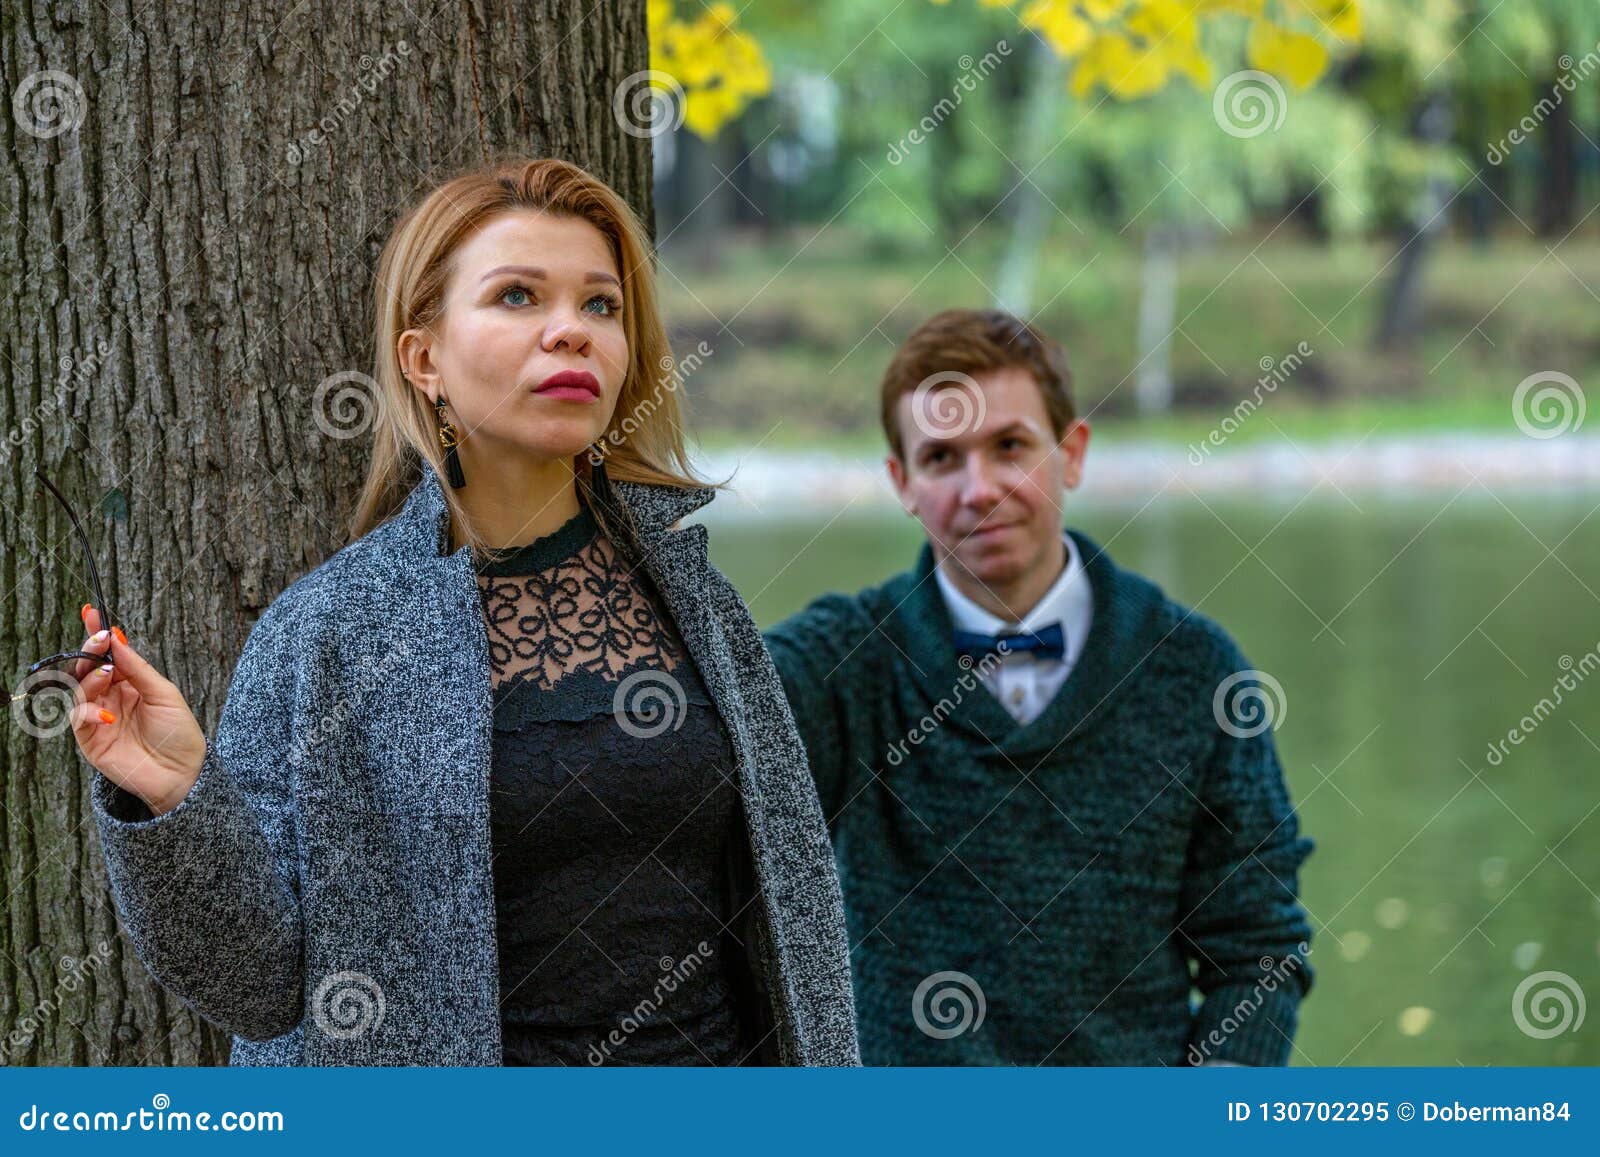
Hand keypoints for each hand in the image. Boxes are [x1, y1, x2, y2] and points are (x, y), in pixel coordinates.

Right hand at [69, 607, 206, 815]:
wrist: (183, 773)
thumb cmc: (179, 733)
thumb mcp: (164, 694)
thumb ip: (138, 669)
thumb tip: (117, 638)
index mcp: (129, 684)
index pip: (107, 655)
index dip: (97, 634)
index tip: (92, 611)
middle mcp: (110, 698)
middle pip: (87, 669)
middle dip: (90, 649)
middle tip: (100, 637)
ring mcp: (98, 718)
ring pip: (79, 690)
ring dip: (90, 678)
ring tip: (106, 672)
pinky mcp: (90, 740)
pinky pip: (78, 719)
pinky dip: (88, 712)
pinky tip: (106, 713)